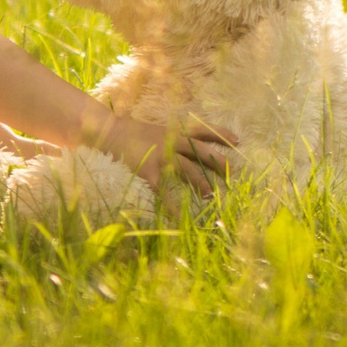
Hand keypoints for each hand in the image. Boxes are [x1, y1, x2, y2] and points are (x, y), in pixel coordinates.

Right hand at [108, 114, 238, 199]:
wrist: (109, 133)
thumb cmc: (131, 134)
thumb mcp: (156, 132)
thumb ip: (171, 140)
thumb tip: (187, 150)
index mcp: (173, 132)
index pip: (202, 130)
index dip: (220, 134)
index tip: (237, 140)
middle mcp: (170, 142)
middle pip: (200, 150)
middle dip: (217, 161)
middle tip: (232, 172)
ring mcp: (161, 156)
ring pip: (187, 168)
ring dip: (200, 182)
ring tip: (211, 195)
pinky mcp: (149, 171)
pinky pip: (163, 190)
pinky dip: (171, 204)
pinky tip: (179, 216)